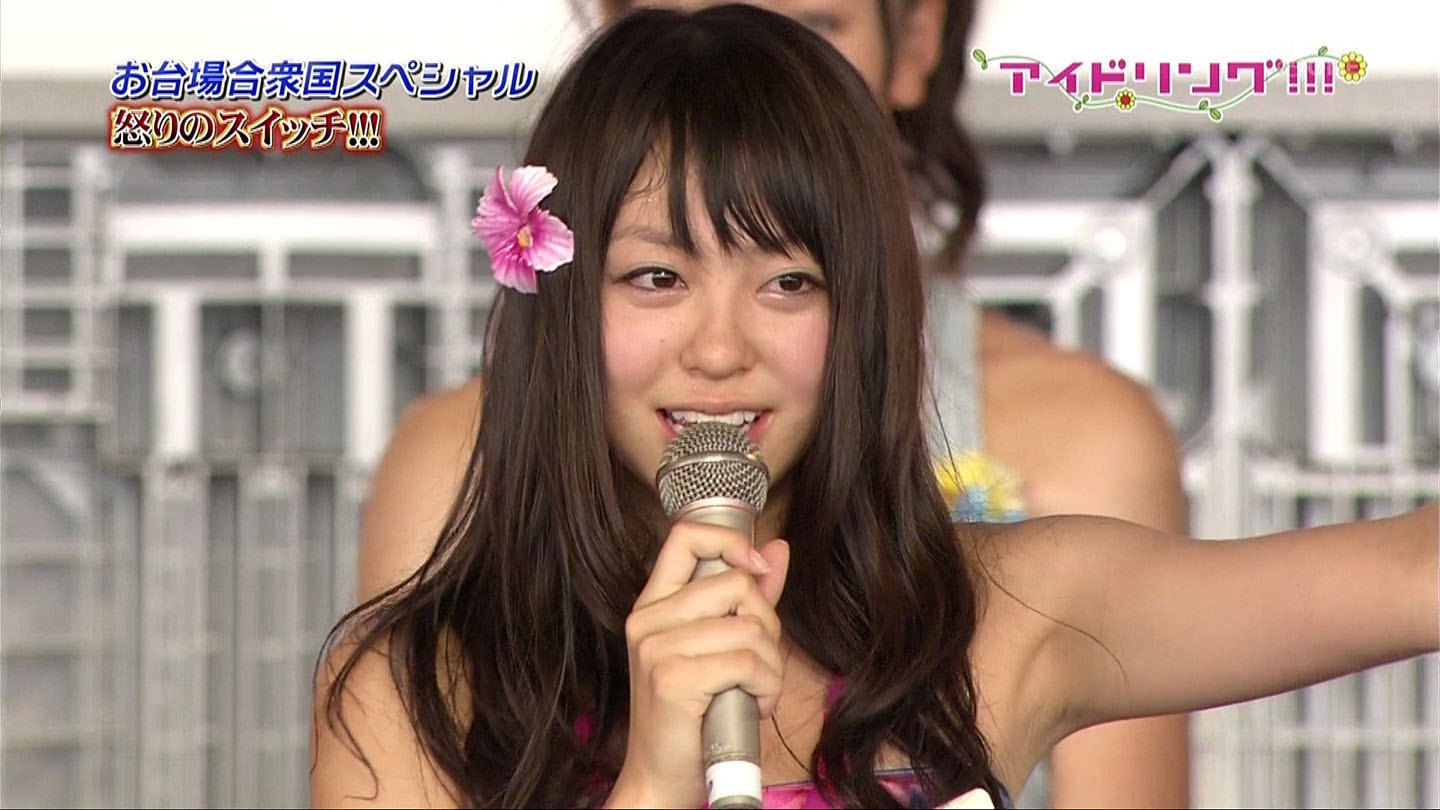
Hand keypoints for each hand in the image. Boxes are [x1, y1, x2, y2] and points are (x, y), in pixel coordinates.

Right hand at [606, 523, 789, 807]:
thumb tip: (777, 549)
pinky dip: (767, 687)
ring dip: (771, 667)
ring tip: (756, 691)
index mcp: (654, 604)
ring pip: (750, 628)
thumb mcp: (718, 648)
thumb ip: (746, 598)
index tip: (756, 570)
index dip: (730, 541)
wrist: (661, 778)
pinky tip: (753, 705)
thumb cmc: (693, 716)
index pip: (686, 535)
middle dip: (767, 625)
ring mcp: (656, 647)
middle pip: (738, 584)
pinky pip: (748, 663)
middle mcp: (648, 619)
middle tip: (758, 665)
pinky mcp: (673, 678)